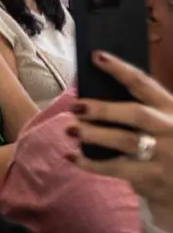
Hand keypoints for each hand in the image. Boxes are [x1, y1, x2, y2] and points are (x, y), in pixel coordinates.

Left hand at [70, 51, 172, 218]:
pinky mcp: (154, 177)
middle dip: (104, 109)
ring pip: (126, 142)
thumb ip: (139, 108)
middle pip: (136, 114)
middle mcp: (171, 129)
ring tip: (69, 129)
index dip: (120, 69)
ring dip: (94, 135)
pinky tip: (72, 157)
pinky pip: (118, 169)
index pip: (144, 84)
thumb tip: (91, 92)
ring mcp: (164, 155)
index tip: (96, 56)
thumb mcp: (163, 121)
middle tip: (76, 106)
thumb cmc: (167, 143)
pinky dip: (92, 164)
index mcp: (171, 108)